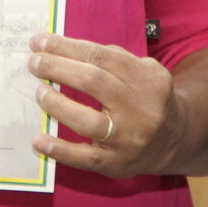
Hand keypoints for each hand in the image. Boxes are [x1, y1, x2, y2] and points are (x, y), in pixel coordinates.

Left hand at [27, 33, 184, 178]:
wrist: (173, 140)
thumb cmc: (144, 97)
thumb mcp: (142, 71)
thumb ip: (111, 58)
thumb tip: (61, 48)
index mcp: (146, 78)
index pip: (101, 57)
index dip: (67, 47)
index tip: (40, 42)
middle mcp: (140, 108)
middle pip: (93, 82)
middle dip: (58, 69)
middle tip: (34, 63)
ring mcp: (128, 138)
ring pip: (88, 121)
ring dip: (57, 104)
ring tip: (39, 92)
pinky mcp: (116, 163)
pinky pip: (85, 158)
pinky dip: (59, 149)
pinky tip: (39, 141)